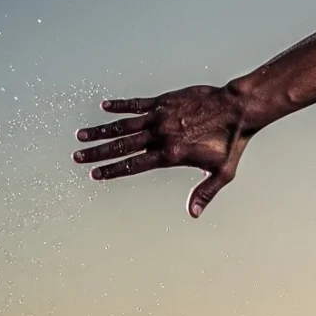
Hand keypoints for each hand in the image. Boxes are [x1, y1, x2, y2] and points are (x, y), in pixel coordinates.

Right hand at [73, 85, 251, 217]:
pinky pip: (137, 103)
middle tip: (77, 157)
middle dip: (98, 153)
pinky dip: (120, 105)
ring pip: (124, 124)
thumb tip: (193, 213)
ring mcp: (161, 117)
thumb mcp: (223, 173)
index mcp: (171, 155)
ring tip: (81, 135)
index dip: (113, 170)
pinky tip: (104, 107)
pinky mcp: (164, 101)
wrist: (238, 109)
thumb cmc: (232, 143)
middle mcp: (161, 136)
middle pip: (122, 146)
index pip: (135, 165)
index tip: (95, 175)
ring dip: (101, 131)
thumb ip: (205, 192)